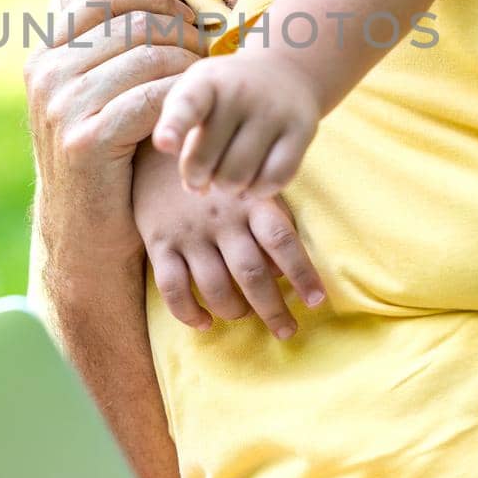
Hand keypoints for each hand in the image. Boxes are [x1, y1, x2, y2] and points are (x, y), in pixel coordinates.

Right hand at [25, 0, 205, 270]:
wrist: (84, 235)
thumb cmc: (105, 162)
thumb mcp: (91, 99)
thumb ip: (109, 54)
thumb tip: (161, 3)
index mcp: (44, 57)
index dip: (154, 0)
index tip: (188, 21)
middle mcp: (46, 75)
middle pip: (134, 25)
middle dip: (182, 35)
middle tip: (209, 58)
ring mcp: (61, 107)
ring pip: (149, 58)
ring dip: (190, 68)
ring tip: (207, 88)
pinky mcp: (86, 139)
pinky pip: (153, 97)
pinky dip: (183, 99)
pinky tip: (196, 113)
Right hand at [133, 143, 326, 339]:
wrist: (161, 146)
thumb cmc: (219, 175)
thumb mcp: (250, 185)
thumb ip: (271, 220)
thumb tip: (284, 271)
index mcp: (250, 201)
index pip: (282, 240)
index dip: (303, 273)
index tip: (318, 301)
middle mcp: (221, 219)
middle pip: (251, 273)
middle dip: (273, 310)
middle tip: (287, 331)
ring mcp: (188, 233)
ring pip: (215, 288)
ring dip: (234, 312)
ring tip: (245, 316)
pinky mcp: (159, 243)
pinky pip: (173, 289)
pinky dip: (189, 313)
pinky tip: (205, 321)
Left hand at [152, 52, 321, 196]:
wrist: (284, 71)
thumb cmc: (224, 95)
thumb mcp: (195, 94)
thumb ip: (178, 131)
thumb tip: (191, 181)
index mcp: (206, 81)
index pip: (187, 105)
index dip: (174, 127)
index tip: (164, 144)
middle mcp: (241, 91)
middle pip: (205, 162)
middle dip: (197, 178)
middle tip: (200, 176)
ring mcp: (274, 109)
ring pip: (238, 178)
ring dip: (226, 188)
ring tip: (225, 177)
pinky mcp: (303, 128)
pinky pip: (274, 180)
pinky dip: (257, 192)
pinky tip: (250, 184)